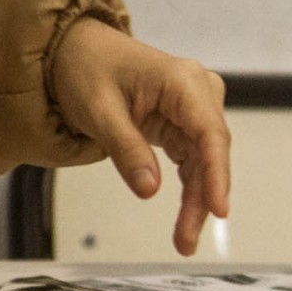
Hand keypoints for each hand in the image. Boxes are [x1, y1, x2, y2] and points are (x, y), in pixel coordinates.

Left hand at [49, 18, 230, 255]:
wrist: (72, 50)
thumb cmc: (85, 68)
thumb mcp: (98, 110)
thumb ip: (126, 150)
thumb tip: (150, 190)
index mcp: (182, 81)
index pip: (209, 133)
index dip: (216, 174)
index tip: (219, 208)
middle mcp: (197, 91)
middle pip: (210, 153)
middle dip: (202, 198)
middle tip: (187, 240)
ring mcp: (193, 107)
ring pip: (205, 162)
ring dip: (196, 200)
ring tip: (185, 239)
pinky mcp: (183, 122)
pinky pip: (193, 160)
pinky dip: (189, 189)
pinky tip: (185, 217)